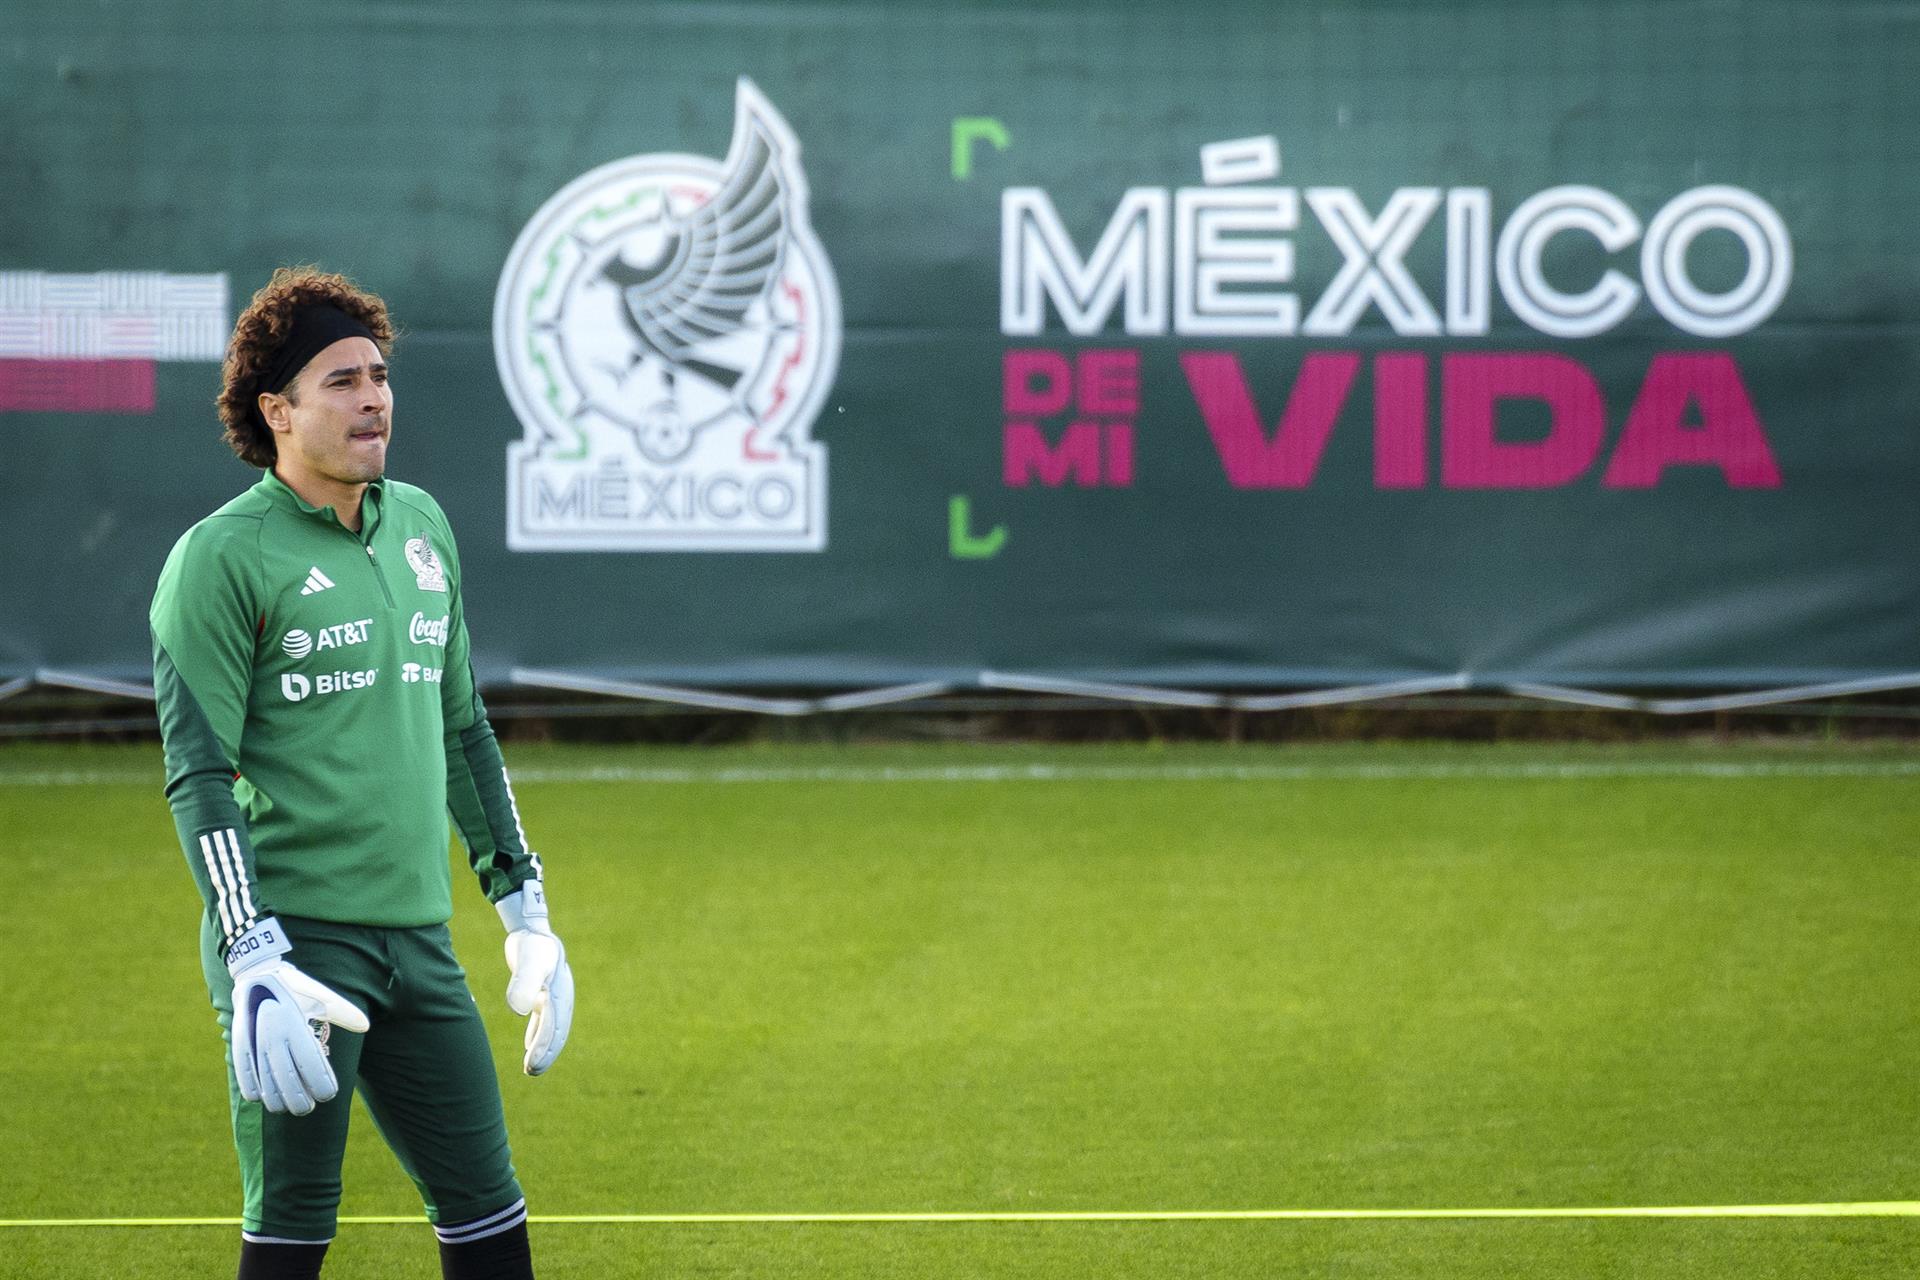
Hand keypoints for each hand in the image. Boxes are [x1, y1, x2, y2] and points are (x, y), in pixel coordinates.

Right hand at [226, 918, 369, 1114]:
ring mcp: (254, 1042)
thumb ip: (343, 1012)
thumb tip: (365, 1025)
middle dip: (300, 1101)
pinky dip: (253, 1090)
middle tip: (308, 1107)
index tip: (328, 1095)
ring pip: (265, 1084)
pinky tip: (262, 1097)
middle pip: (288, 1082)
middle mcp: (274, 1036)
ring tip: (288, 1107)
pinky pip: (244, 1075)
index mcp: (296, 1025)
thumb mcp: (321, 996)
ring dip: (277, 1101)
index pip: (311, 1066)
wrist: (256, 974)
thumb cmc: (295, 988)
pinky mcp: (239, 1044)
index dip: (321, 1085)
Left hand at [497, 883, 573, 1075]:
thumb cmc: (532, 943)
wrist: (533, 926)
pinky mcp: (542, 992)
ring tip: (531, 1067)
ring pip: (551, 1028)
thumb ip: (523, 983)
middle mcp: (559, 997)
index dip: (545, 1048)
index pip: (553, 1026)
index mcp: (560, 993)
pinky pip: (543, 1018)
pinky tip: (528, 1044)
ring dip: (542, 1047)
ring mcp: (552, 995)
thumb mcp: (529, 960)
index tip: (532, 1065)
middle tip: (532, 1071)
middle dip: (546, 1053)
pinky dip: (537, 1033)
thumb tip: (519, 1011)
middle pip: (557, 1031)